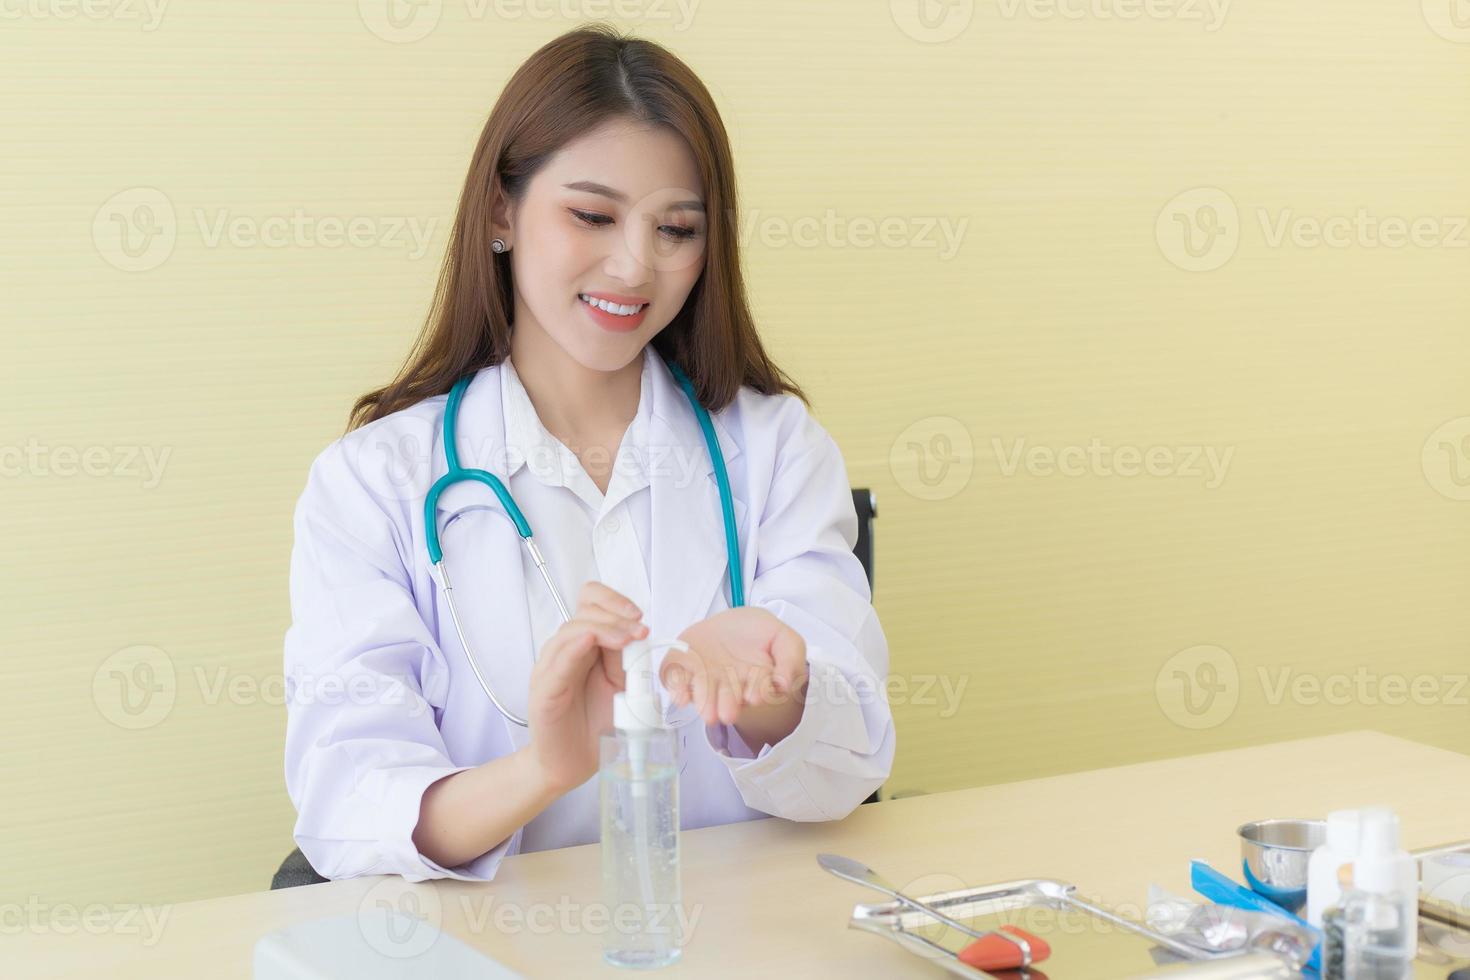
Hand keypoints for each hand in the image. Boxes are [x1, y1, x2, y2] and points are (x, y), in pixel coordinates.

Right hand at [525, 582, 648, 793]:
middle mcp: (565, 651)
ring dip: (603, 629)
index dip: (614, 601)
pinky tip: (588, 641)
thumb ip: (627, 660)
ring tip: (627, 640)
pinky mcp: (544, 691)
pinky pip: (557, 662)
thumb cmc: (596, 724)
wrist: (572, 764)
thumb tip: (640, 634)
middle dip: (616, 616)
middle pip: (584, 612)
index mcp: (584, 645)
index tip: (638, 617)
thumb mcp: (622, 686)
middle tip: (639, 631)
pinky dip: (573, 647)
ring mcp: (552, 669)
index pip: (591, 602)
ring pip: (572, 631)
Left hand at [664, 607, 809, 750]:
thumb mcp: (784, 638)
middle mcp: (728, 687)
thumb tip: (784, 684)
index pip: (758, 690)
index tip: (756, 695)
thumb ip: (791, 659)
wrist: (730, 624)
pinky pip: (674, 679)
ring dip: (704, 702)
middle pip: (728, 699)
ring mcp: (703, 679)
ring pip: (702, 694)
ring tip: (707, 711)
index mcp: (755, 682)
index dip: (757, 692)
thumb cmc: (757, 634)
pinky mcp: (681, 668)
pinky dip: (676, 687)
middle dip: (727, 705)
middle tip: (728, 713)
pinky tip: (680, 695)